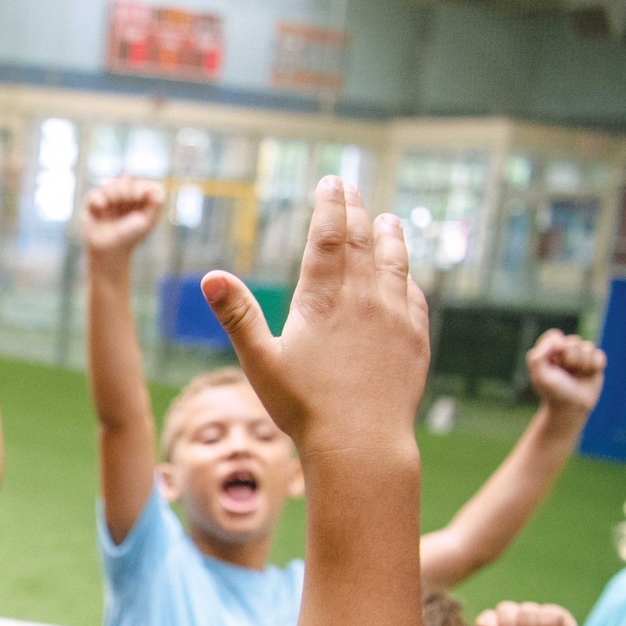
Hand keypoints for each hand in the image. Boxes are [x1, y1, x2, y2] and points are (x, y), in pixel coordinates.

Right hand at [81, 178, 163, 260]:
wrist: (108, 252)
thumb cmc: (130, 238)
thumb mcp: (146, 224)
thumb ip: (154, 207)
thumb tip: (157, 193)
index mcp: (141, 200)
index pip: (143, 184)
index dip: (141, 185)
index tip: (139, 195)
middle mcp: (126, 196)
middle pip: (127, 179)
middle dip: (126, 188)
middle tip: (127, 198)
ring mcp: (109, 199)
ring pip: (111, 184)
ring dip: (113, 192)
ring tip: (111, 205)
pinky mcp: (93, 204)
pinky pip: (95, 194)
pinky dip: (99, 198)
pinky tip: (102, 207)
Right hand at [201, 178, 427, 456]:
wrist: (362, 444)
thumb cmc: (303, 408)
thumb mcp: (259, 361)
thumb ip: (237, 314)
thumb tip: (210, 276)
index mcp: (323, 300)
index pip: (329, 237)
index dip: (329, 205)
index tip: (330, 182)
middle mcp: (364, 299)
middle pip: (362, 240)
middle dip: (355, 210)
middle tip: (351, 188)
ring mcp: (395, 318)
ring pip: (395, 263)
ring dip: (390, 236)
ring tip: (388, 219)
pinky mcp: (415, 340)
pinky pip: (414, 296)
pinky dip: (407, 277)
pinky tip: (404, 276)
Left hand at [527, 329, 605, 416]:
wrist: (571, 408)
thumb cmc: (553, 392)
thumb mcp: (540, 376)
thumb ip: (538, 356)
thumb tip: (554, 339)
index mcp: (548, 353)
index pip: (554, 336)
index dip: (557, 345)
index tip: (555, 360)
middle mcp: (564, 353)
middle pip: (573, 340)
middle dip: (571, 356)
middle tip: (567, 372)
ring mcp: (580, 357)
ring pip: (588, 346)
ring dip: (583, 362)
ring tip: (578, 375)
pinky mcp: (595, 363)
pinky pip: (599, 354)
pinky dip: (595, 365)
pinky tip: (590, 374)